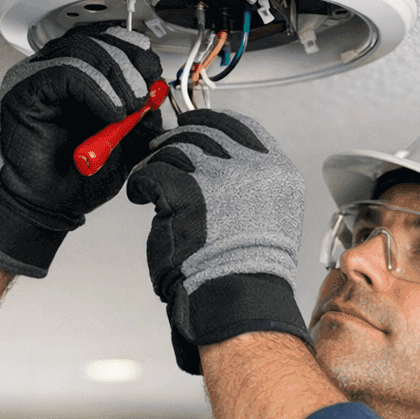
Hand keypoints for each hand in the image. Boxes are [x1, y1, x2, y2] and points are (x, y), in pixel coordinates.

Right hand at [0, 23, 163, 277]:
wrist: (49, 206)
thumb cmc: (77, 179)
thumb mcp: (127, 146)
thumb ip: (141, 119)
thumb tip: (158, 95)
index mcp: (80, 80)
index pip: (106, 42)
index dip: (134, 51)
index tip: (155, 74)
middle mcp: (55, 72)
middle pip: (95, 39)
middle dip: (129, 63)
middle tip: (145, 94)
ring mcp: (37, 77)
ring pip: (81, 50)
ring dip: (115, 75)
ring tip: (129, 106)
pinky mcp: (24, 89)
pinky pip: (65, 72)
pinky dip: (96, 88)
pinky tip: (111, 112)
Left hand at [127, 110, 308, 374]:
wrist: (239, 295)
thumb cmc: (251, 267)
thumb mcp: (272, 214)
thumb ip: (253, 182)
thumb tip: (221, 163)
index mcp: (278, 172)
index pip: (242, 126)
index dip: (213, 123)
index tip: (196, 125)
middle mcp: (252, 168)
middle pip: (206, 132)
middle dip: (180, 139)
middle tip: (163, 148)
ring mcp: (218, 177)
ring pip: (177, 147)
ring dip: (159, 161)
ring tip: (152, 181)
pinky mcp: (184, 190)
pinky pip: (153, 171)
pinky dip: (141, 182)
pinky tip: (141, 196)